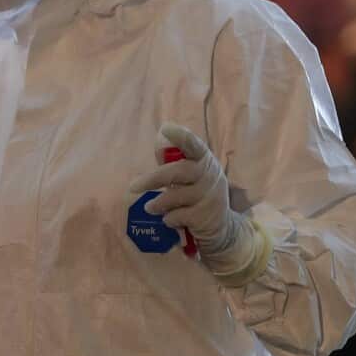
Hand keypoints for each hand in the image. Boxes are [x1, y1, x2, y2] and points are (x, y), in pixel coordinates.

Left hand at [131, 124, 232, 249]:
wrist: (222, 227)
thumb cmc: (199, 194)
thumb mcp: (191, 175)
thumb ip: (175, 161)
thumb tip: (159, 141)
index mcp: (204, 161)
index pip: (194, 145)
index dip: (181, 136)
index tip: (166, 128)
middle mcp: (210, 176)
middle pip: (178, 172)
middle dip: (153, 179)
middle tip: (132, 187)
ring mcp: (209, 197)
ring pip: (173, 197)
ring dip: (157, 204)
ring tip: (150, 207)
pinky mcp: (205, 217)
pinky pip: (176, 216)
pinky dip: (168, 219)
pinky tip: (172, 220)